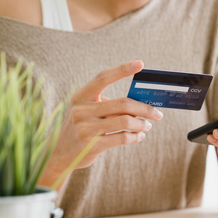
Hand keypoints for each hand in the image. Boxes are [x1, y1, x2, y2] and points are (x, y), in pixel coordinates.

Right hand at [46, 60, 163, 173]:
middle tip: (157, 114)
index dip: (122, 69)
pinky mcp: (92, 145)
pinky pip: (122, 137)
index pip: (103, 77)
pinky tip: (139, 136)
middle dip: (145, 108)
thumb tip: (140, 103)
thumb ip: (108, 105)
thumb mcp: (87, 111)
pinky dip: (135, 136)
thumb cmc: (81, 127)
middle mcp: (81, 110)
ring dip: (142, 124)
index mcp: (81, 96)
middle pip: (123, 103)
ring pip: (125, 121)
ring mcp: (86, 128)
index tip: (140, 64)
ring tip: (147, 125)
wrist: (60, 154)